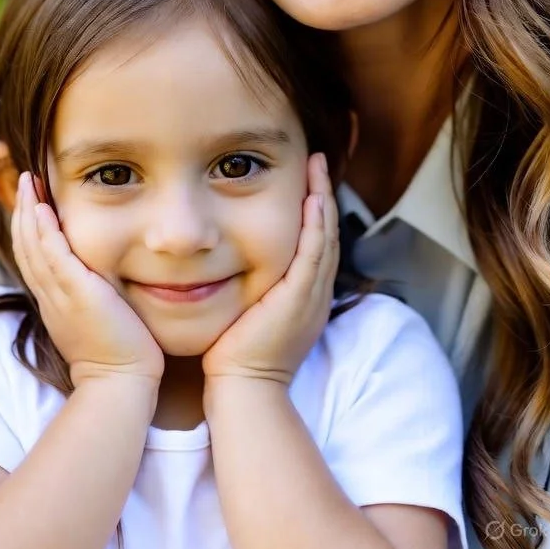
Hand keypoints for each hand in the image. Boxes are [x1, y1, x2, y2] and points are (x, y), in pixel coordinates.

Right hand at [11, 173, 164, 388]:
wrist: (121, 381)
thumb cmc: (117, 352)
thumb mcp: (94, 317)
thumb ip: (89, 294)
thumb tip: (96, 276)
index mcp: (52, 300)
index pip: (31, 255)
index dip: (27, 225)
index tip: (32, 199)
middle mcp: (49, 295)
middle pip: (25, 245)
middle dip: (23, 210)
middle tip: (25, 179)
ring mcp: (59, 294)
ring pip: (33, 245)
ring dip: (30, 211)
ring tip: (30, 181)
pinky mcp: (76, 293)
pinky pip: (53, 256)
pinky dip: (46, 231)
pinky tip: (44, 208)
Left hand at [202, 154, 338, 386]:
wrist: (243, 388)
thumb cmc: (233, 355)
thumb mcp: (246, 311)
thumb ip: (245, 284)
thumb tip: (224, 260)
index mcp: (304, 296)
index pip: (314, 242)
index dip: (313, 208)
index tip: (306, 177)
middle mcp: (314, 293)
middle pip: (326, 233)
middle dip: (323, 193)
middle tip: (318, 160)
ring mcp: (311, 296)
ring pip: (324, 238)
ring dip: (323, 199)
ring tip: (318, 167)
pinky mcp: (301, 299)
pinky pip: (314, 254)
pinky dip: (316, 226)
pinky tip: (313, 200)